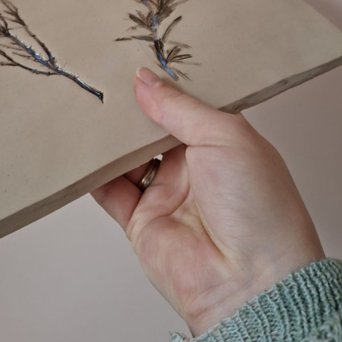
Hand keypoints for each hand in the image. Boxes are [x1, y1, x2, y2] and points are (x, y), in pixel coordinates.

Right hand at [91, 66, 324, 336]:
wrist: (251, 283)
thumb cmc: (260, 207)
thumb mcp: (225, 136)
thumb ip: (179, 107)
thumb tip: (144, 80)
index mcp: (222, 142)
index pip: (186, 105)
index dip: (164, 85)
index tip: (137, 58)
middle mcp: (195, 167)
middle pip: (152, 128)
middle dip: (132, 108)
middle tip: (106, 78)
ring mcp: (167, 194)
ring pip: (127, 156)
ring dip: (110, 137)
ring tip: (90, 106)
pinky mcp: (141, 222)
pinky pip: (110, 191)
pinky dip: (93, 172)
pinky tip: (80, 149)